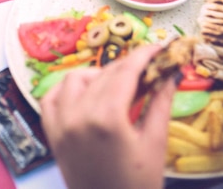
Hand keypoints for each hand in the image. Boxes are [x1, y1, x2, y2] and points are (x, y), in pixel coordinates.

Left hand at [40, 44, 175, 188]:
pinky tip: (85, 94)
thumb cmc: (138, 186)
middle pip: (104, 74)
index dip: (143, 55)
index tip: (157, 47)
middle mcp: (78, 116)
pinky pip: (51, 98)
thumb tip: (171, 73)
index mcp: (106, 118)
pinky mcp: (51, 135)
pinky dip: (66, 90)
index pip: (126, 72)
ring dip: (97, 76)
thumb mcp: (154, 144)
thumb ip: (160, 103)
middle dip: (127, 66)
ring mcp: (60, 124)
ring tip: (118, 86)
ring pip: (75, 79)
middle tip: (147, 68)